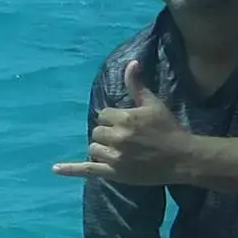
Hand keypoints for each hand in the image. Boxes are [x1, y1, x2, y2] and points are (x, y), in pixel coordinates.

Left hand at [51, 62, 196, 186]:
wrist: (182, 158)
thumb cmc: (168, 129)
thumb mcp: (153, 104)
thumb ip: (137, 86)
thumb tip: (131, 63)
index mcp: (125, 118)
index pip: (104, 114)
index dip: (114, 118)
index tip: (127, 124)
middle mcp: (117, 137)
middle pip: (97, 131)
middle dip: (108, 133)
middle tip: (126, 138)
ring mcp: (114, 157)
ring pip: (93, 148)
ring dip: (102, 148)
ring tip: (119, 150)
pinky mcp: (114, 173)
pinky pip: (87, 170)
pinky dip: (70, 169)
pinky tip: (55, 168)